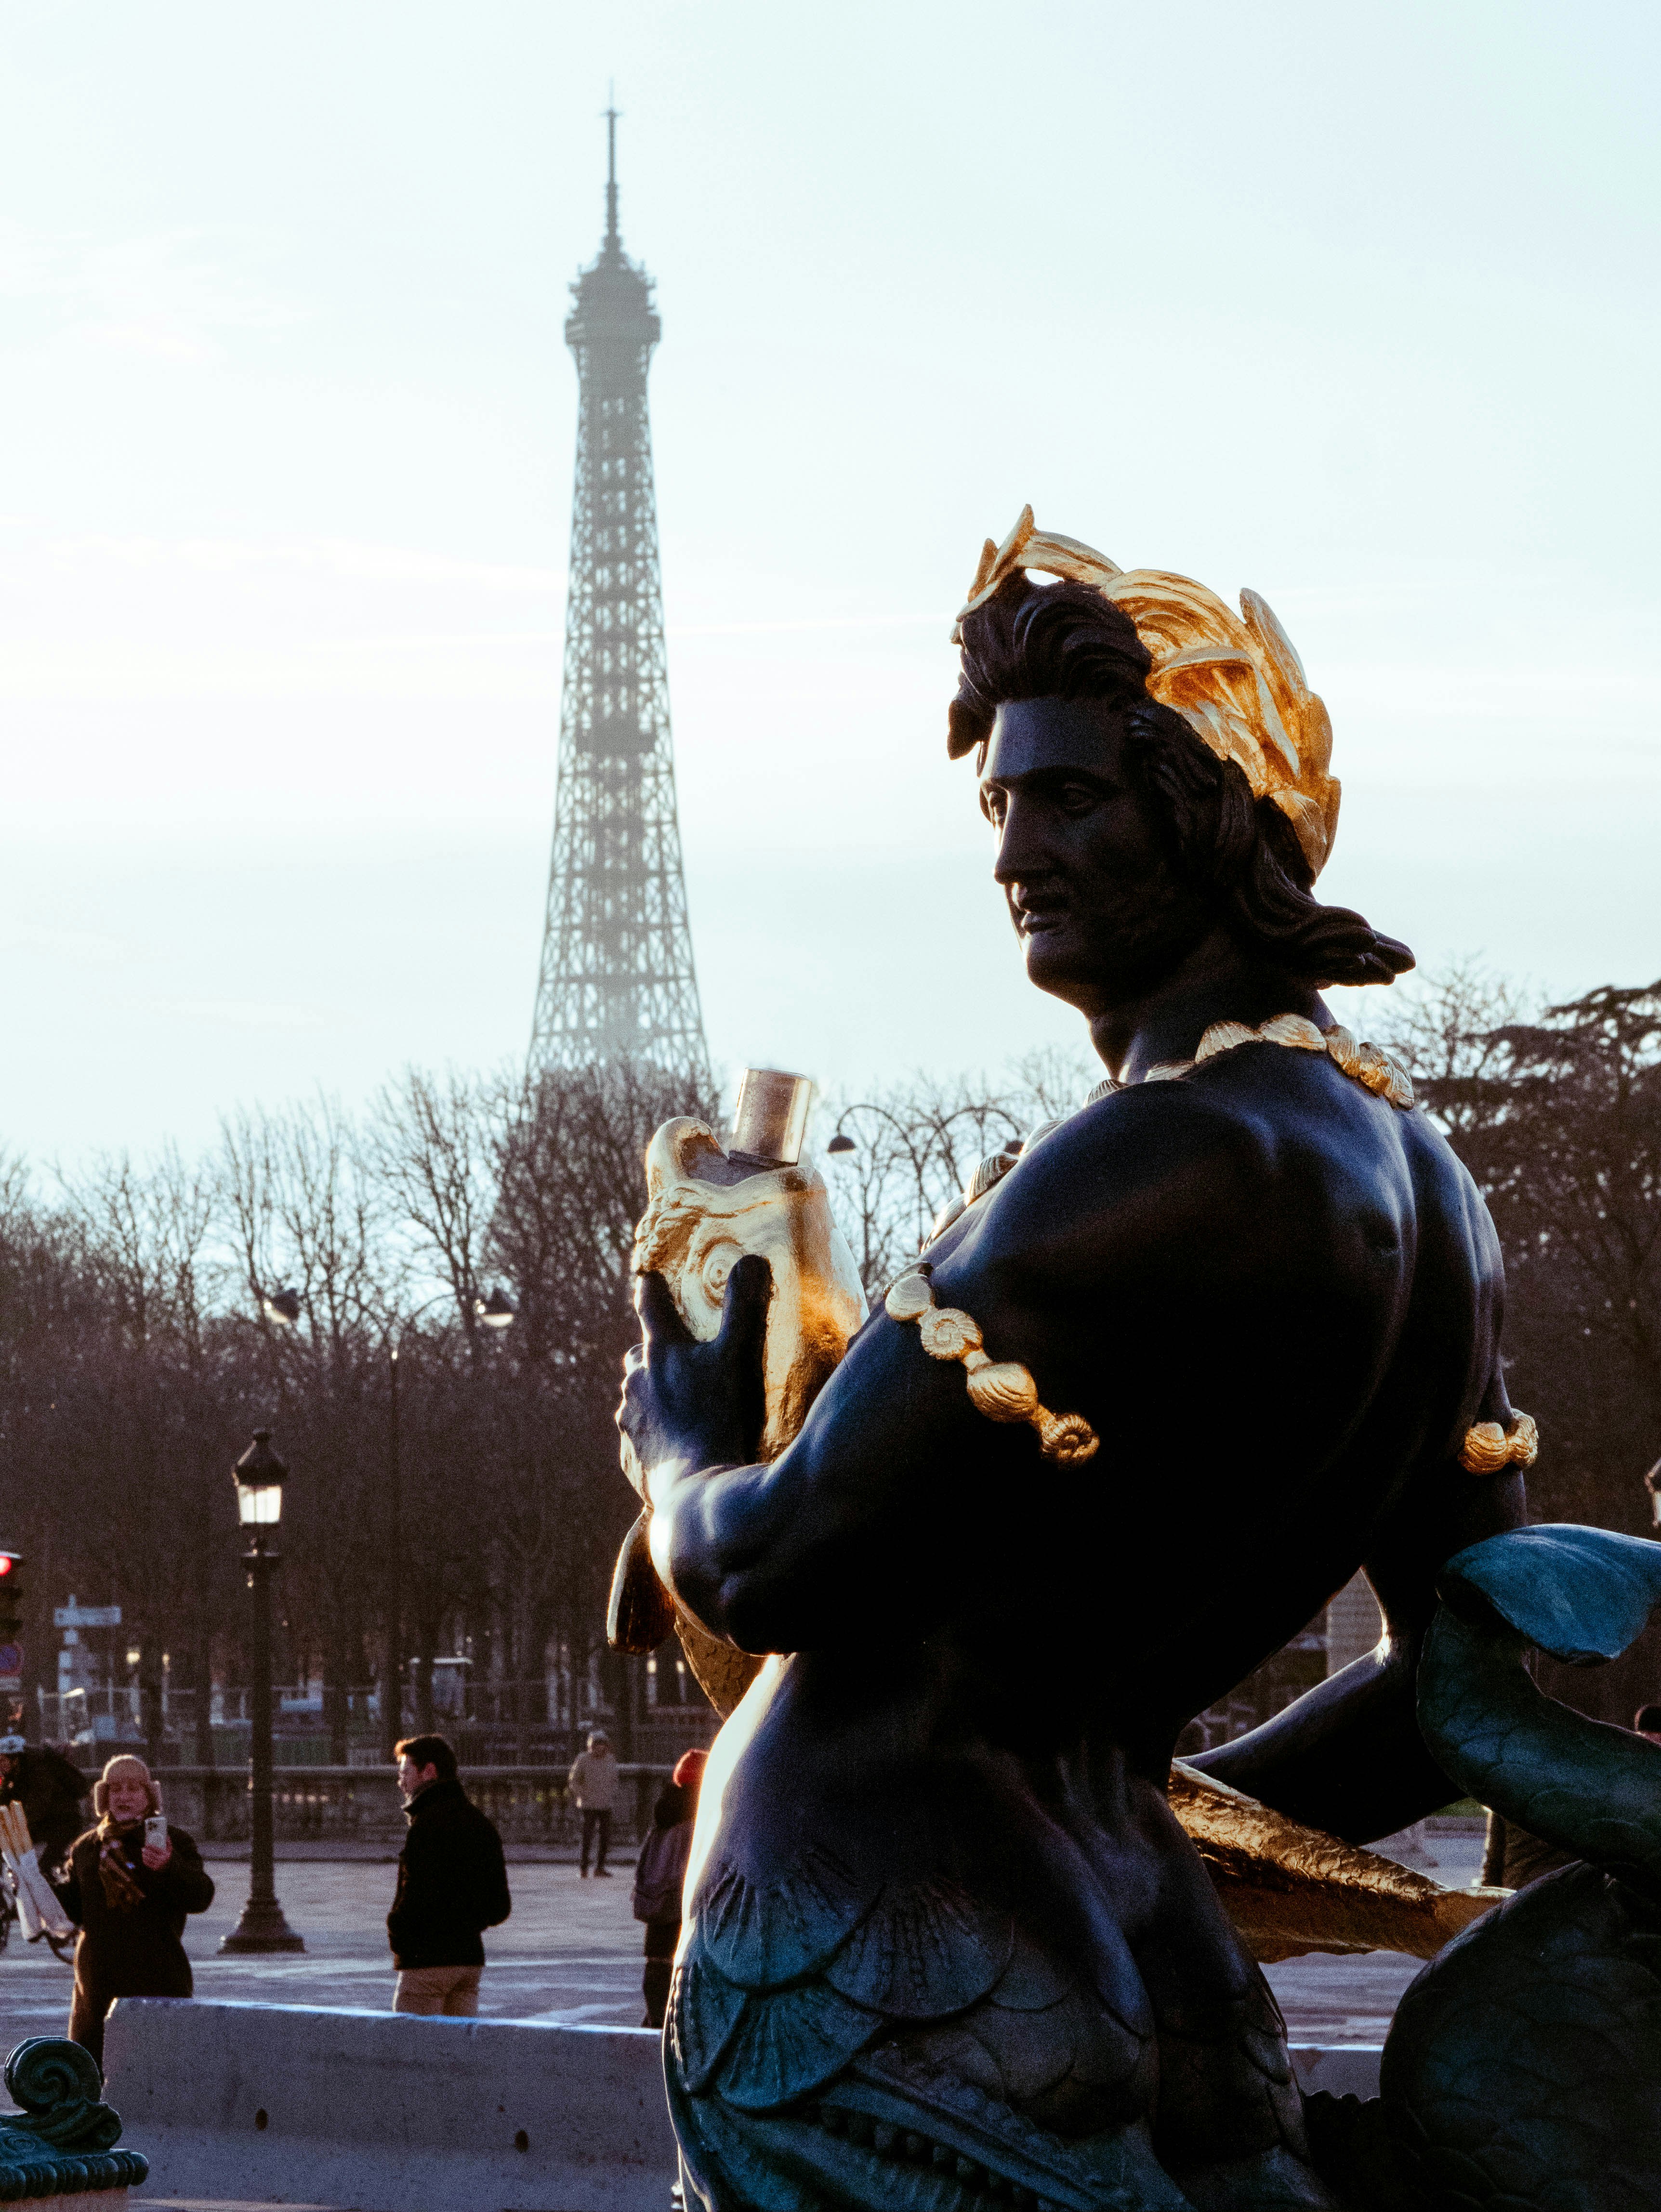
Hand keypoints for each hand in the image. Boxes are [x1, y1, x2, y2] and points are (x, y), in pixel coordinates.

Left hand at [142, 1836, 170, 1870]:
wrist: (169, 1867)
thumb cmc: (168, 1856)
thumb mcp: (170, 1849)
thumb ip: (168, 1843)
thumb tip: (167, 1836)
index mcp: (165, 1854)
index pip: (156, 1849)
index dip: (151, 1847)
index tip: (147, 1844)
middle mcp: (161, 1859)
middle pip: (151, 1854)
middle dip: (146, 1851)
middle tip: (142, 1848)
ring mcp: (158, 1864)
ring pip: (149, 1859)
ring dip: (145, 1855)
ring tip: (143, 1852)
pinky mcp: (155, 1868)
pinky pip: (148, 1864)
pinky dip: (145, 1861)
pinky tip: (143, 1858)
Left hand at [617, 1253, 770, 1495]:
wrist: (697, 1489)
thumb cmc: (719, 1418)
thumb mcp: (737, 1356)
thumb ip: (743, 1307)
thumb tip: (750, 1260)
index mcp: (659, 1352)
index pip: (649, 1305)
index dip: (650, 1288)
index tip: (648, 1278)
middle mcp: (636, 1381)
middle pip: (638, 1354)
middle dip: (653, 1351)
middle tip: (677, 1354)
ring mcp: (631, 1418)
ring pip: (636, 1393)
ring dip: (653, 1391)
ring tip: (681, 1401)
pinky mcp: (631, 1451)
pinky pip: (640, 1430)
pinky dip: (654, 1428)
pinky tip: (676, 1438)